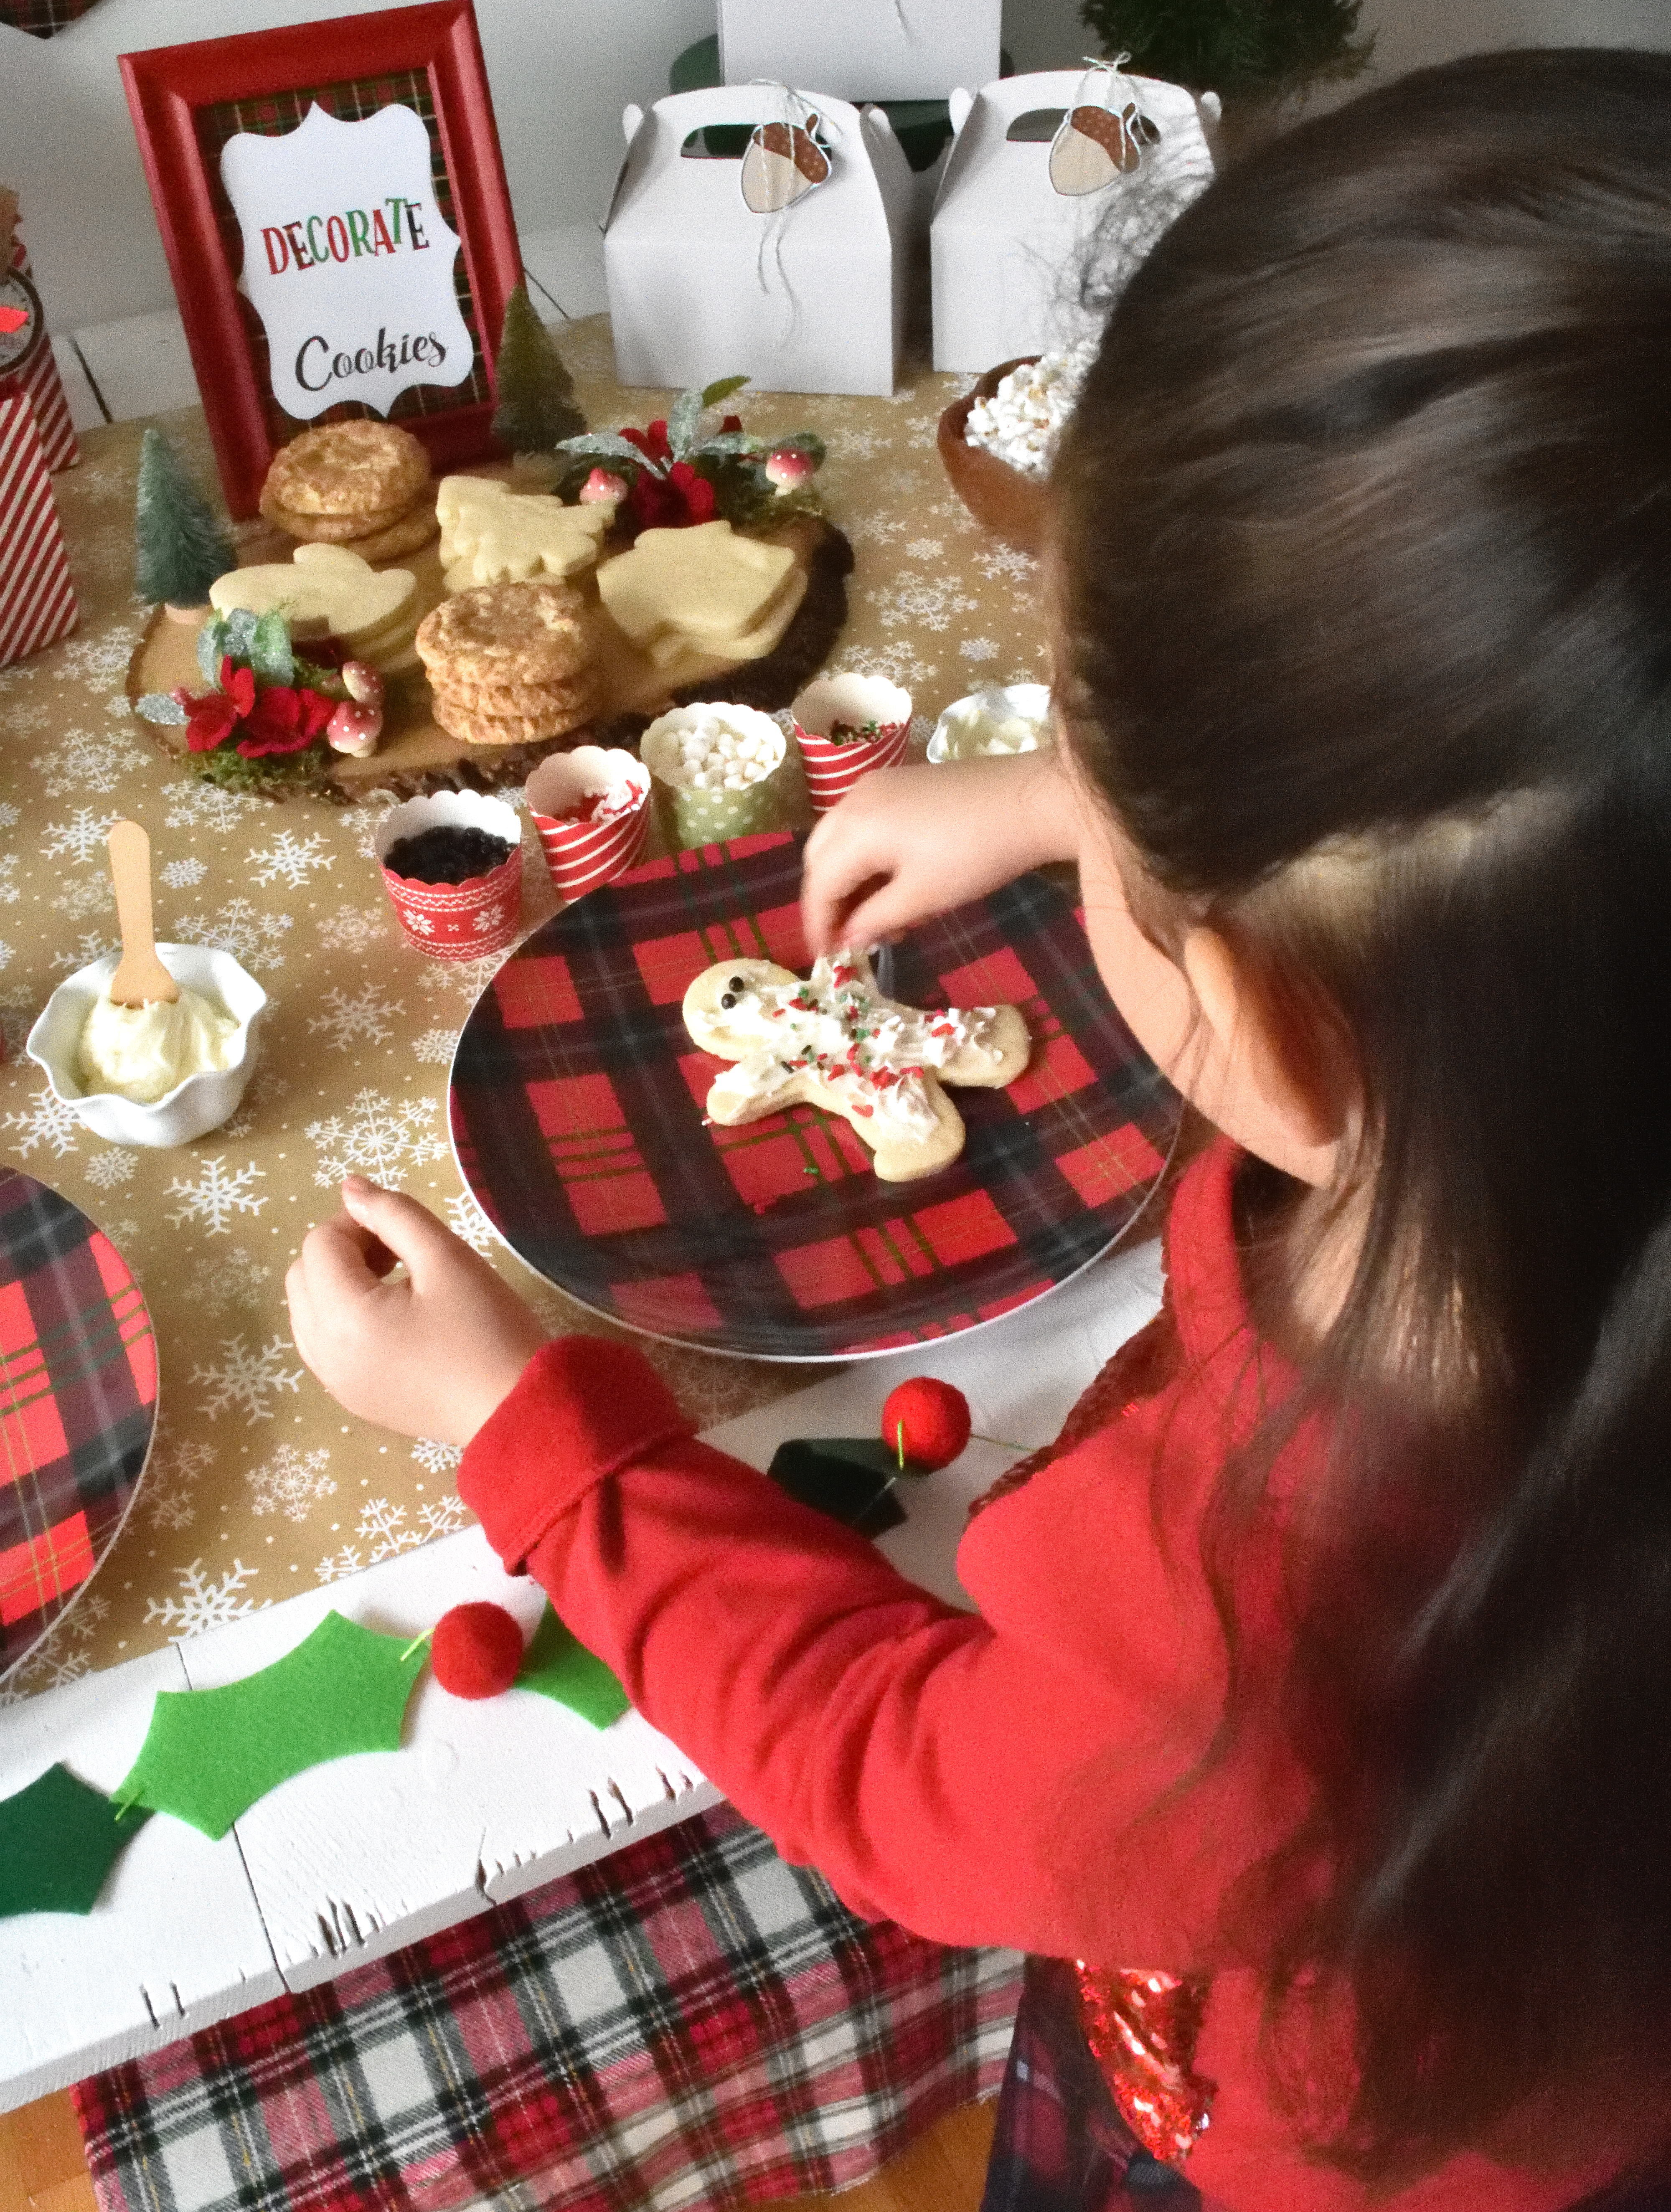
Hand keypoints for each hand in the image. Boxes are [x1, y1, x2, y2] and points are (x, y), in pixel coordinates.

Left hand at [286, 1178, 549, 1443]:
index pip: (320, 1244)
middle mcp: (323, 1353)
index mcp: (343, 1316)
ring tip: (397, 1283)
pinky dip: (343, 1319)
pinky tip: (393, 1320)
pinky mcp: (352, 1398)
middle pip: (303, 1275)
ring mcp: (334, 1381)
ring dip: (339, 1284)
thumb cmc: (487, 1330)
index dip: (358, 1221)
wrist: (517, 1410)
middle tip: (399, 1253)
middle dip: (343, 1251)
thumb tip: (351, 1187)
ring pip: (307, 1311)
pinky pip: (323, 1344)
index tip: (404, 1230)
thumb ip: (395, 1214)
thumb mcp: (447, 1257)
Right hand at [800, 752, 1081, 955]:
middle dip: (828, 901)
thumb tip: (846, 938)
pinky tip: (892, 882)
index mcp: (854, 829)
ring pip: (840, 839)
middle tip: (846, 938)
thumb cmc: (975, 855)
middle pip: (820, 858)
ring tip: (876, 918)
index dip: (819, 925)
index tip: (825, 958)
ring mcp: (876, 786)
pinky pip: (864, 823)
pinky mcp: (900, 783)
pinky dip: (867, 856)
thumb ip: (875, 919)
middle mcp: (853, 800)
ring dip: (849, 880)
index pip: (820, 885)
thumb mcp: (922, 897)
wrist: (1032, 799)